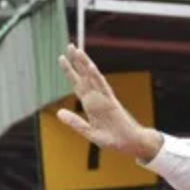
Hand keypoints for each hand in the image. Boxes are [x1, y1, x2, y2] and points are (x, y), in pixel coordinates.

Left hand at [54, 46, 162, 162]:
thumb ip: (74, 122)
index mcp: (90, 104)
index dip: (69, 71)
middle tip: (69, 45)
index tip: (61, 58)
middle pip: (84, 76)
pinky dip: (97, 77)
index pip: (77, 84)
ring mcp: (104, 98)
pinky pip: (104, 88)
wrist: (130, 144)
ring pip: (93, 78)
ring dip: (85, 64)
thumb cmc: (112, 138)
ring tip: (78, 51)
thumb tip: (59, 113)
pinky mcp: (112, 103)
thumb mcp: (88, 132)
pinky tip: (90, 67)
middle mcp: (96, 98)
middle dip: (76, 61)